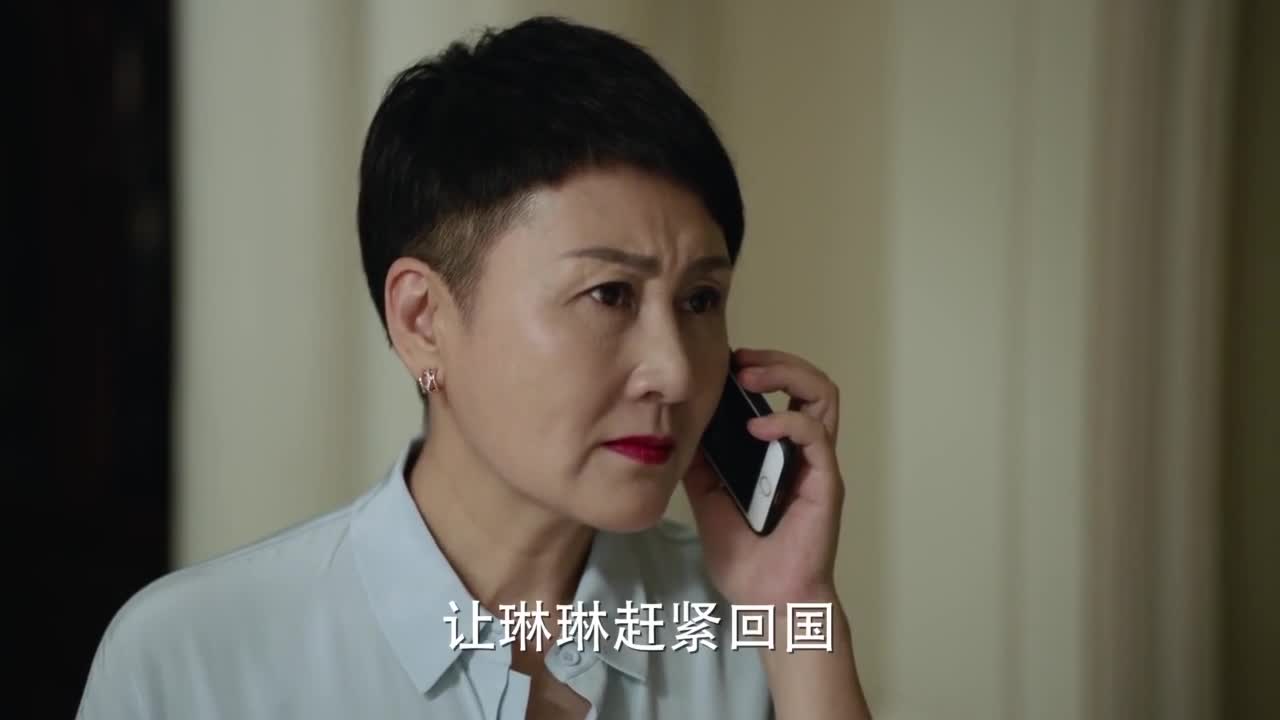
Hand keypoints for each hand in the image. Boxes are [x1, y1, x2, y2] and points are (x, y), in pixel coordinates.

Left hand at [683, 347, 844, 607]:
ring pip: (823, 395)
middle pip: (810, 382)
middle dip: (775, 359)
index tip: (722, 362)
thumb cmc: (745, 557)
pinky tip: (757, 426)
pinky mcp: (824, 482)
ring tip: (750, 377)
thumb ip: (701, 463)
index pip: (783, 391)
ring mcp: (816, 465)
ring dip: (787, 375)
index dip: (759, 367)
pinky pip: (815, 436)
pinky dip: (786, 420)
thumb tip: (676, 427)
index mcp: (780, 451)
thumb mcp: (707, 498)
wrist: (764, 600)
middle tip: (738, 360)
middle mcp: (804, 451)